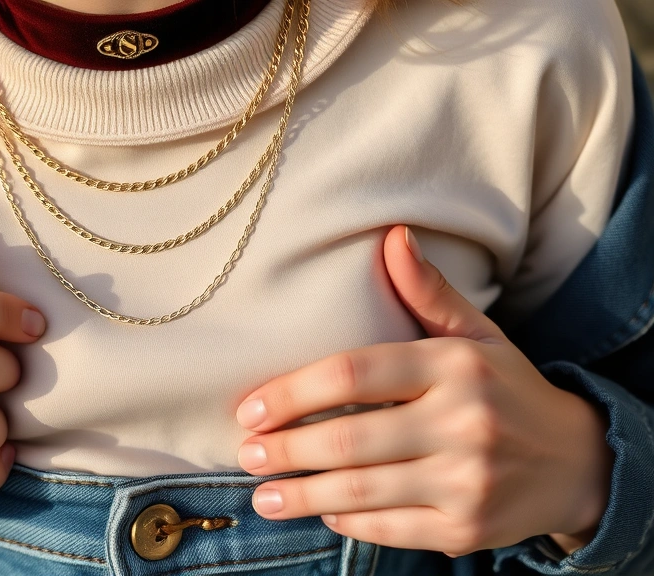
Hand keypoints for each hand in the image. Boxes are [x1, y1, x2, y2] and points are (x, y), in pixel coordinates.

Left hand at [236, 225, 612, 556]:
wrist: (578, 464)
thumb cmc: (507, 391)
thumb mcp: (476, 336)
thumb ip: (428, 293)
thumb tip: (392, 236)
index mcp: (455, 366)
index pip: (354, 373)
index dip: (291, 393)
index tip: (250, 410)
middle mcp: (463, 423)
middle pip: (347, 439)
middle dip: (286, 450)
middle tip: (248, 453)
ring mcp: (467, 482)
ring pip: (360, 490)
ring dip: (300, 495)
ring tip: (262, 495)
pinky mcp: (467, 530)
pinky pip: (388, 528)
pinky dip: (346, 521)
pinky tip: (320, 511)